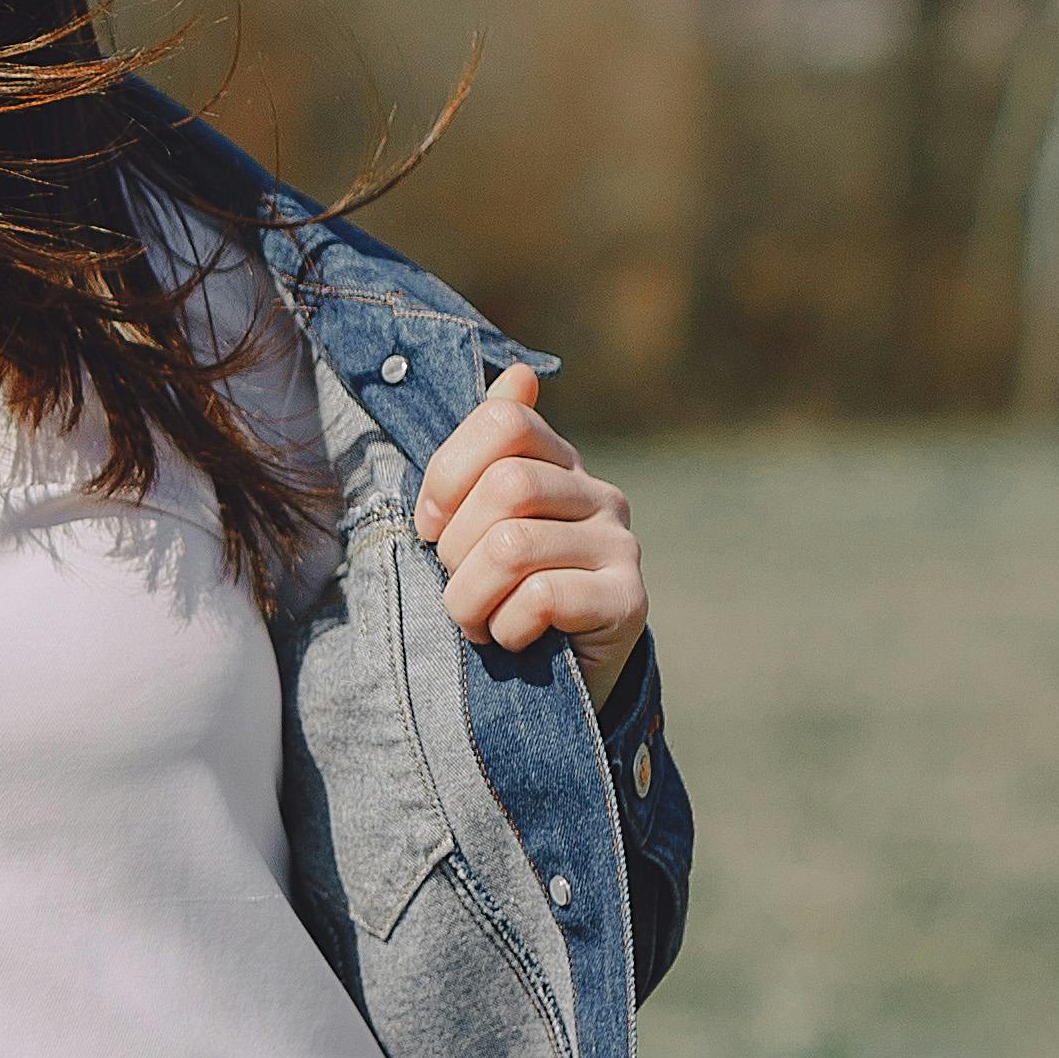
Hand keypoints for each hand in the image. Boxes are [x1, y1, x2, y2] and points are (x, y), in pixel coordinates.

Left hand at [415, 367, 644, 696]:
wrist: (557, 683)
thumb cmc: (502, 595)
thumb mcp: (477, 524)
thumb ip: (482, 456)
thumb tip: (519, 373)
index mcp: (559, 463)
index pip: (503, 422)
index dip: (448, 472)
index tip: (430, 526)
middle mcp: (600, 493)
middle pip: (505, 486)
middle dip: (455, 548)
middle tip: (456, 586)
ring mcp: (620, 544)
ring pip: (512, 546)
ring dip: (470, 597)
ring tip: (475, 621)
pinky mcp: (629, 599)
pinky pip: (542, 596)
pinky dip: (507, 627)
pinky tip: (513, 639)